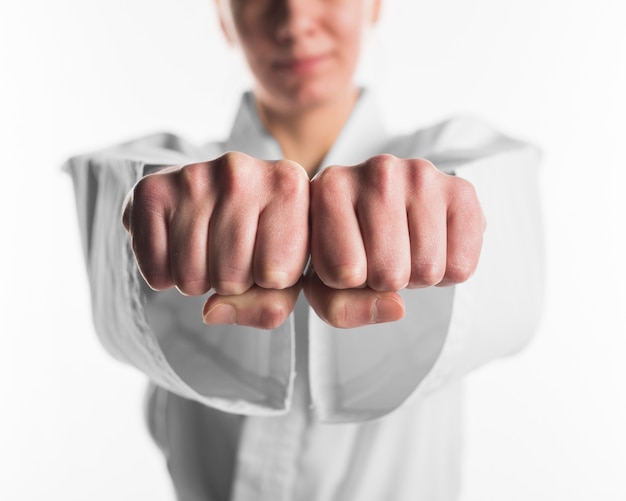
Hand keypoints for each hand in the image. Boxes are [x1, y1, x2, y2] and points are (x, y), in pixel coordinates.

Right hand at [122, 152, 309, 326]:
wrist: (215, 194)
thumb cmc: (260, 237)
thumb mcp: (286, 275)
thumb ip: (270, 306)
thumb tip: (212, 312)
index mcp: (289, 185)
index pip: (276, 277)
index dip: (269, 282)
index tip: (268, 255)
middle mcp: (242, 171)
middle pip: (230, 279)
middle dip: (231, 283)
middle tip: (231, 253)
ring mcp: (194, 175)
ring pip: (191, 278)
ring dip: (198, 279)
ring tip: (207, 247)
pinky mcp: (151, 189)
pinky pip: (156, 269)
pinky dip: (163, 273)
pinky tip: (177, 244)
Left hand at [305, 154, 485, 327]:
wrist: (376, 209)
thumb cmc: (343, 246)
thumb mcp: (321, 285)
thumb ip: (340, 308)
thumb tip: (397, 308)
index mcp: (330, 187)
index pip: (342, 272)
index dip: (345, 283)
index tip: (345, 259)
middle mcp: (376, 171)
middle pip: (389, 274)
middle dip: (384, 281)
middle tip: (380, 256)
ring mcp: (421, 175)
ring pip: (427, 270)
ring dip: (416, 276)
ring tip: (404, 249)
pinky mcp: (460, 189)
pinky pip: (462, 265)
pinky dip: (450, 273)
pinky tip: (432, 247)